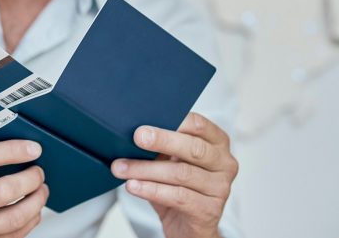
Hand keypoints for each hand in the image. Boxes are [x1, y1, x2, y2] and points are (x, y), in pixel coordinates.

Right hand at [0, 140, 47, 237]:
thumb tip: (20, 152)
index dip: (11, 151)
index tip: (32, 149)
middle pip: (2, 193)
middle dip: (29, 180)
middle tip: (38, 172)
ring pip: (13, 220)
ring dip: (36, 202)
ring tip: (41, 190)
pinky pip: (13, 237)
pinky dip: (29, 221)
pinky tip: (32, 210)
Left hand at [111, 112, 238, 237]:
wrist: (186, 225)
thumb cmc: (178, 184)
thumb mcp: (170, 159)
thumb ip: (161, 144)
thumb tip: (135, 131)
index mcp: (217, 142)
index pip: (199, 125)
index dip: (176, 121)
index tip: (149, 122)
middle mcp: (224, 163)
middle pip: (193, 148)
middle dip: (162, 140)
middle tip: (137, 137)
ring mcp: (219, 188)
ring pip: (181, 173)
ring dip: (146, 169)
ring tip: (121, 167)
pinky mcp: (209, 210)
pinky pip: (178, 196)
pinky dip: (151, 190)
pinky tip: (133, 186)